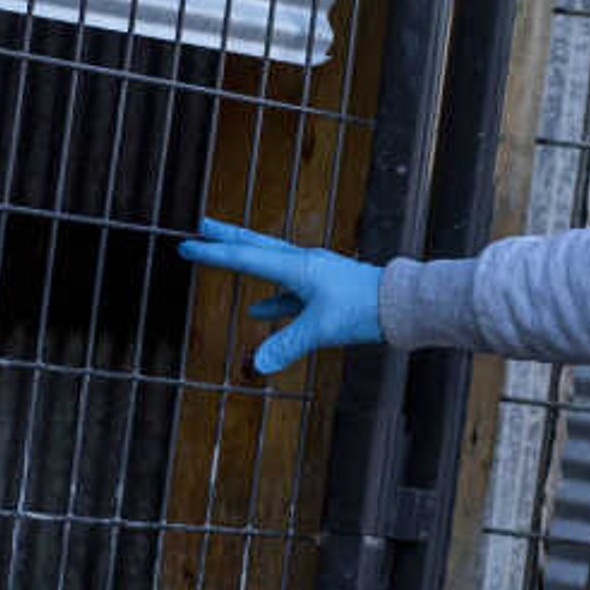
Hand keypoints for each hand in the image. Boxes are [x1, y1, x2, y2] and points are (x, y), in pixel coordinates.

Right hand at [178, 218, 383, 374]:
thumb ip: (286, 345)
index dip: (213, 254)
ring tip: (222, 258)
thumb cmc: (364, 309)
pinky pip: (289, 292)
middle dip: (227, 238)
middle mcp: (303, 264)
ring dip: (246, 262)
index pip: (246, 258)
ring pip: (271, 266)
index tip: (187, 245)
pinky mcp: (325, 290)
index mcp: (297, 267)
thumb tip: (256, 364)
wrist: (401, 304)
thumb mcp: (321, 330)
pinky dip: (272, 299)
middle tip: (202, 226)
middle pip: (256, 247)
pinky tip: (258, 312)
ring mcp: (315, 275)